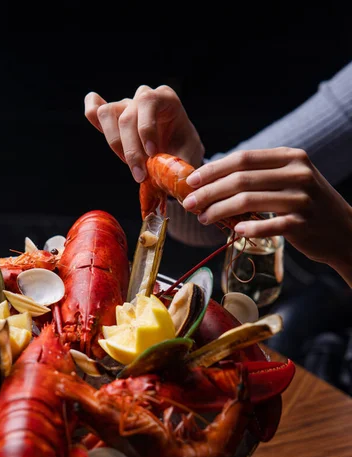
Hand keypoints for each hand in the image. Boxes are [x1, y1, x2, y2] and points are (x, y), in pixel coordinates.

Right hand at [84, 85, 204, 181]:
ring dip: (115, 144)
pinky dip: (91, 112)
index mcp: (165, 98)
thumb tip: (169, 177)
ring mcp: (126, 105)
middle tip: (140, 174)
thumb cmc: (183, 151)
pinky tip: (93, 119)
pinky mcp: (114, 118)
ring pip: (107, 114)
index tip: (152, 154)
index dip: (146, 128)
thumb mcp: (188, 156)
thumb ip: (178, 163)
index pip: (148, 102)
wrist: (179, 153)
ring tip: (130, 164)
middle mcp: (143, 97)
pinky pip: (96, 109)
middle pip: (126, 117)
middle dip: (131, 150)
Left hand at [182, 147, 351, 283]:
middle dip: (209, 192)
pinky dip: (248, 228)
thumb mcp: (290, 180)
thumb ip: (259, 176)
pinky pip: (268, 225)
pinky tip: (234, 232)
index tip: (191, 180)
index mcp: (290, 157)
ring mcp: (302, 198)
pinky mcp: (303, 223)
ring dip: (220, 211)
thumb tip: (213, 181)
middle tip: (189, 204)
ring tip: (203, 218)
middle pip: (241, 179)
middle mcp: (298, 173)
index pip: (243, 159)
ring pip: (249, 202)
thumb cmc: (307, 205)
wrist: (343, 231)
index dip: (213, 169)